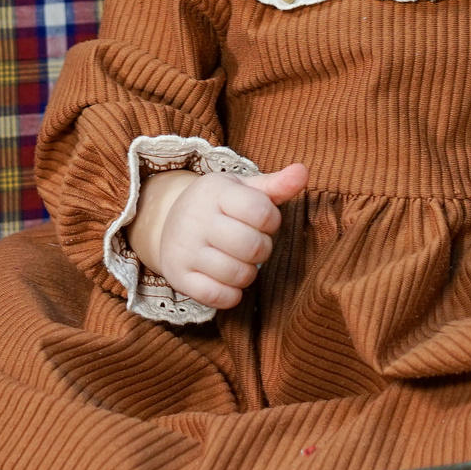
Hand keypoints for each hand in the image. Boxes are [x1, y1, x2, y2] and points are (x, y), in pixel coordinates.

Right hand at [129, 163, 308, 309]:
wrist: (167, 223)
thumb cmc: (217, 206)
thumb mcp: (242, 189)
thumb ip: (276, 185)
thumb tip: (303, 171)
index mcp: (214, 191)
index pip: (262, 212)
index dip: (271, 221)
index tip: (262, 221)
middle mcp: (195, 219)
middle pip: (253, 247)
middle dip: (263, 249)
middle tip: (253, 244)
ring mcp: (184, 250)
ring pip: (238, 275)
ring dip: (248, 273)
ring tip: (239, 261)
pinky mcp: (178, 277)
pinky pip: (218, 297)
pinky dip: (231, 295)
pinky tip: (227, 280)